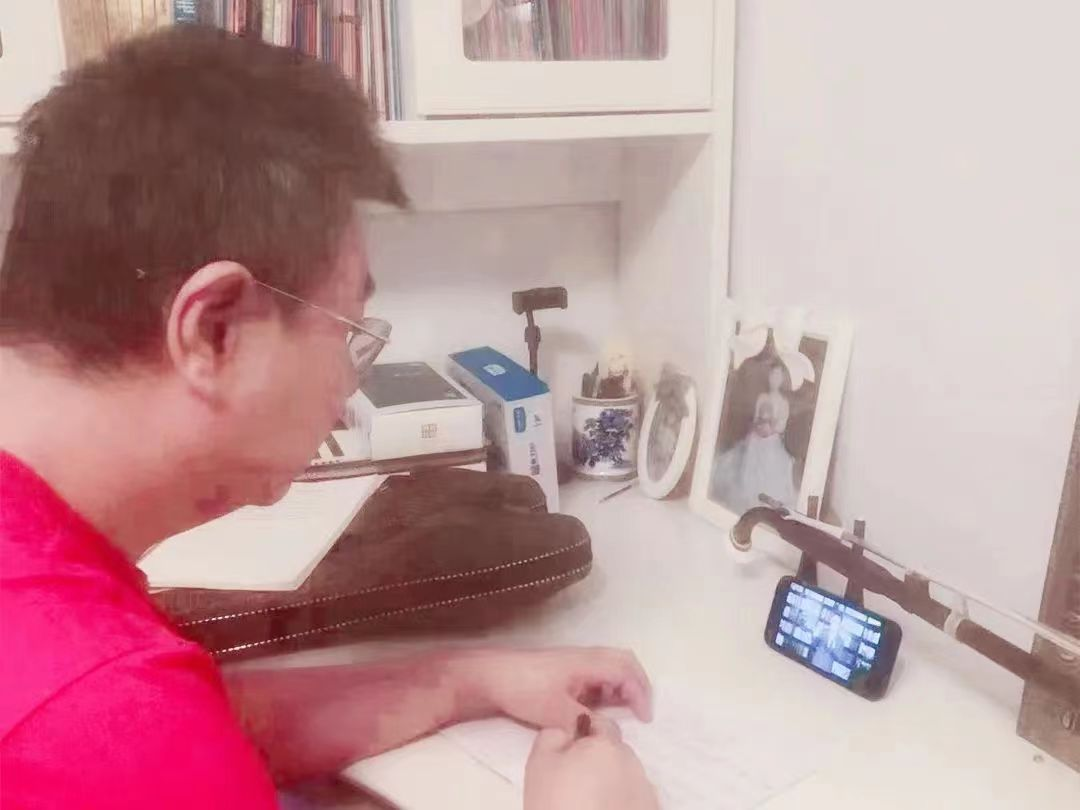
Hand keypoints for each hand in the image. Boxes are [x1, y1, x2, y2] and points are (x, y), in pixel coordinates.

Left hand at [455, 646, 651, 733]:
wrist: (490, 675)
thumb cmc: (523, 688)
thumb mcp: (555, 711)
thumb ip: (584, 721)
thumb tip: (608, 731)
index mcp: (586, 662)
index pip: (625, 670)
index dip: (639, 692)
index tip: (643, 717)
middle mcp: (584, 657)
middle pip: (623, 661)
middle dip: (638, 683)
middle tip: (642, 709)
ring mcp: (574, 661)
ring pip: (610, 665)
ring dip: (622, 684)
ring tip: (625, 709)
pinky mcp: (564, 669)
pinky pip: (596, 672)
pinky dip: (607, 686)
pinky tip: (600, 705)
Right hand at [524, 716, 659, 809]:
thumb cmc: (556, 804)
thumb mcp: (539, 763)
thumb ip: (554, 734)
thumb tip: (567, 729)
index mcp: (607, 745)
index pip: (601, 724)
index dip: (584, 735)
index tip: (570, 754)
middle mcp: (633, 764)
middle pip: (615, 752)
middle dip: (599, 760)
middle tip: (576, 783)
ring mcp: (645, 791)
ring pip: (626, 776)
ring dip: (612, 782)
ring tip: (589, 804)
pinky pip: (635, 798)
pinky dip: (622, 802)